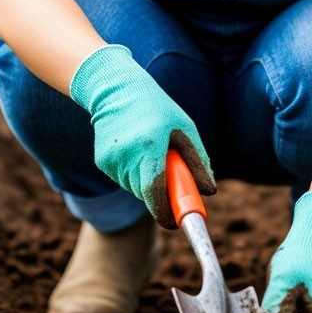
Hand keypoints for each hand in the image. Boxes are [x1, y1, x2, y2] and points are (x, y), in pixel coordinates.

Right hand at [70, 44, 214, 228]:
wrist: (117, 89)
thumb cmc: (158, 109)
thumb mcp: (184, 128)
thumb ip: (198, 161)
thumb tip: (209, 191)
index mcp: (150, 145)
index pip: (155, 190)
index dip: (165, 212)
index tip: (175, 223)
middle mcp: (127, 154)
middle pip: (146, 194)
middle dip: (161, 194)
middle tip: (171, 175)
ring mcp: (111, 159)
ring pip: (135, 188)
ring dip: (146, 180)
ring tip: (150, 150)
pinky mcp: (102, 161)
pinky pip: (123, 179)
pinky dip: (133, 172)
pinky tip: (134, 148)